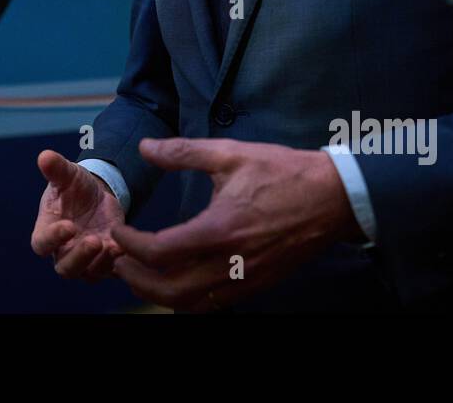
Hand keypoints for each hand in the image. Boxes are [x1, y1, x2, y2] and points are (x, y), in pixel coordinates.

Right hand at [30, 150, 123, 280]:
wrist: (97, 195)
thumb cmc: (74, 187)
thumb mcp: (68, 175)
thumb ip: (56, 169)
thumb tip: (44, 156)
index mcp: (47, 231)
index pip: (42, 243)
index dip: (53, 238)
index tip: (68, 226)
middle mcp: (63, 251)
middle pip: (65, 268)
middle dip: (79, 257)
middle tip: (94, 241)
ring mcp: (85, 260)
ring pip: (89, 273)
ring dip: (101, 262)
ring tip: (114, 246)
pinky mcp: (106, 261)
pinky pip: (111, 269)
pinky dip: (118, 262)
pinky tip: (126, 247)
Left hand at [110, 138, 361, 311]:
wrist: (334, 198)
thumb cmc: (282, 172)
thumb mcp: (231, 153)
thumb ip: (183, 152)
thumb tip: (145, 147)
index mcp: (220, 229)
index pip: (160, 252)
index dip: (130, 244)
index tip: (119, 230)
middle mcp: (231, 262)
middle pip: (170, 291)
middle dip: (136, 279)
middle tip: (119, 260)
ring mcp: (246, 279)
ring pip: (191, 304)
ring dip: (159, 293)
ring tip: (141, 272)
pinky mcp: (257, 284)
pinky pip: (214, 304)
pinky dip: (188, 298)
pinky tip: (177, 278)